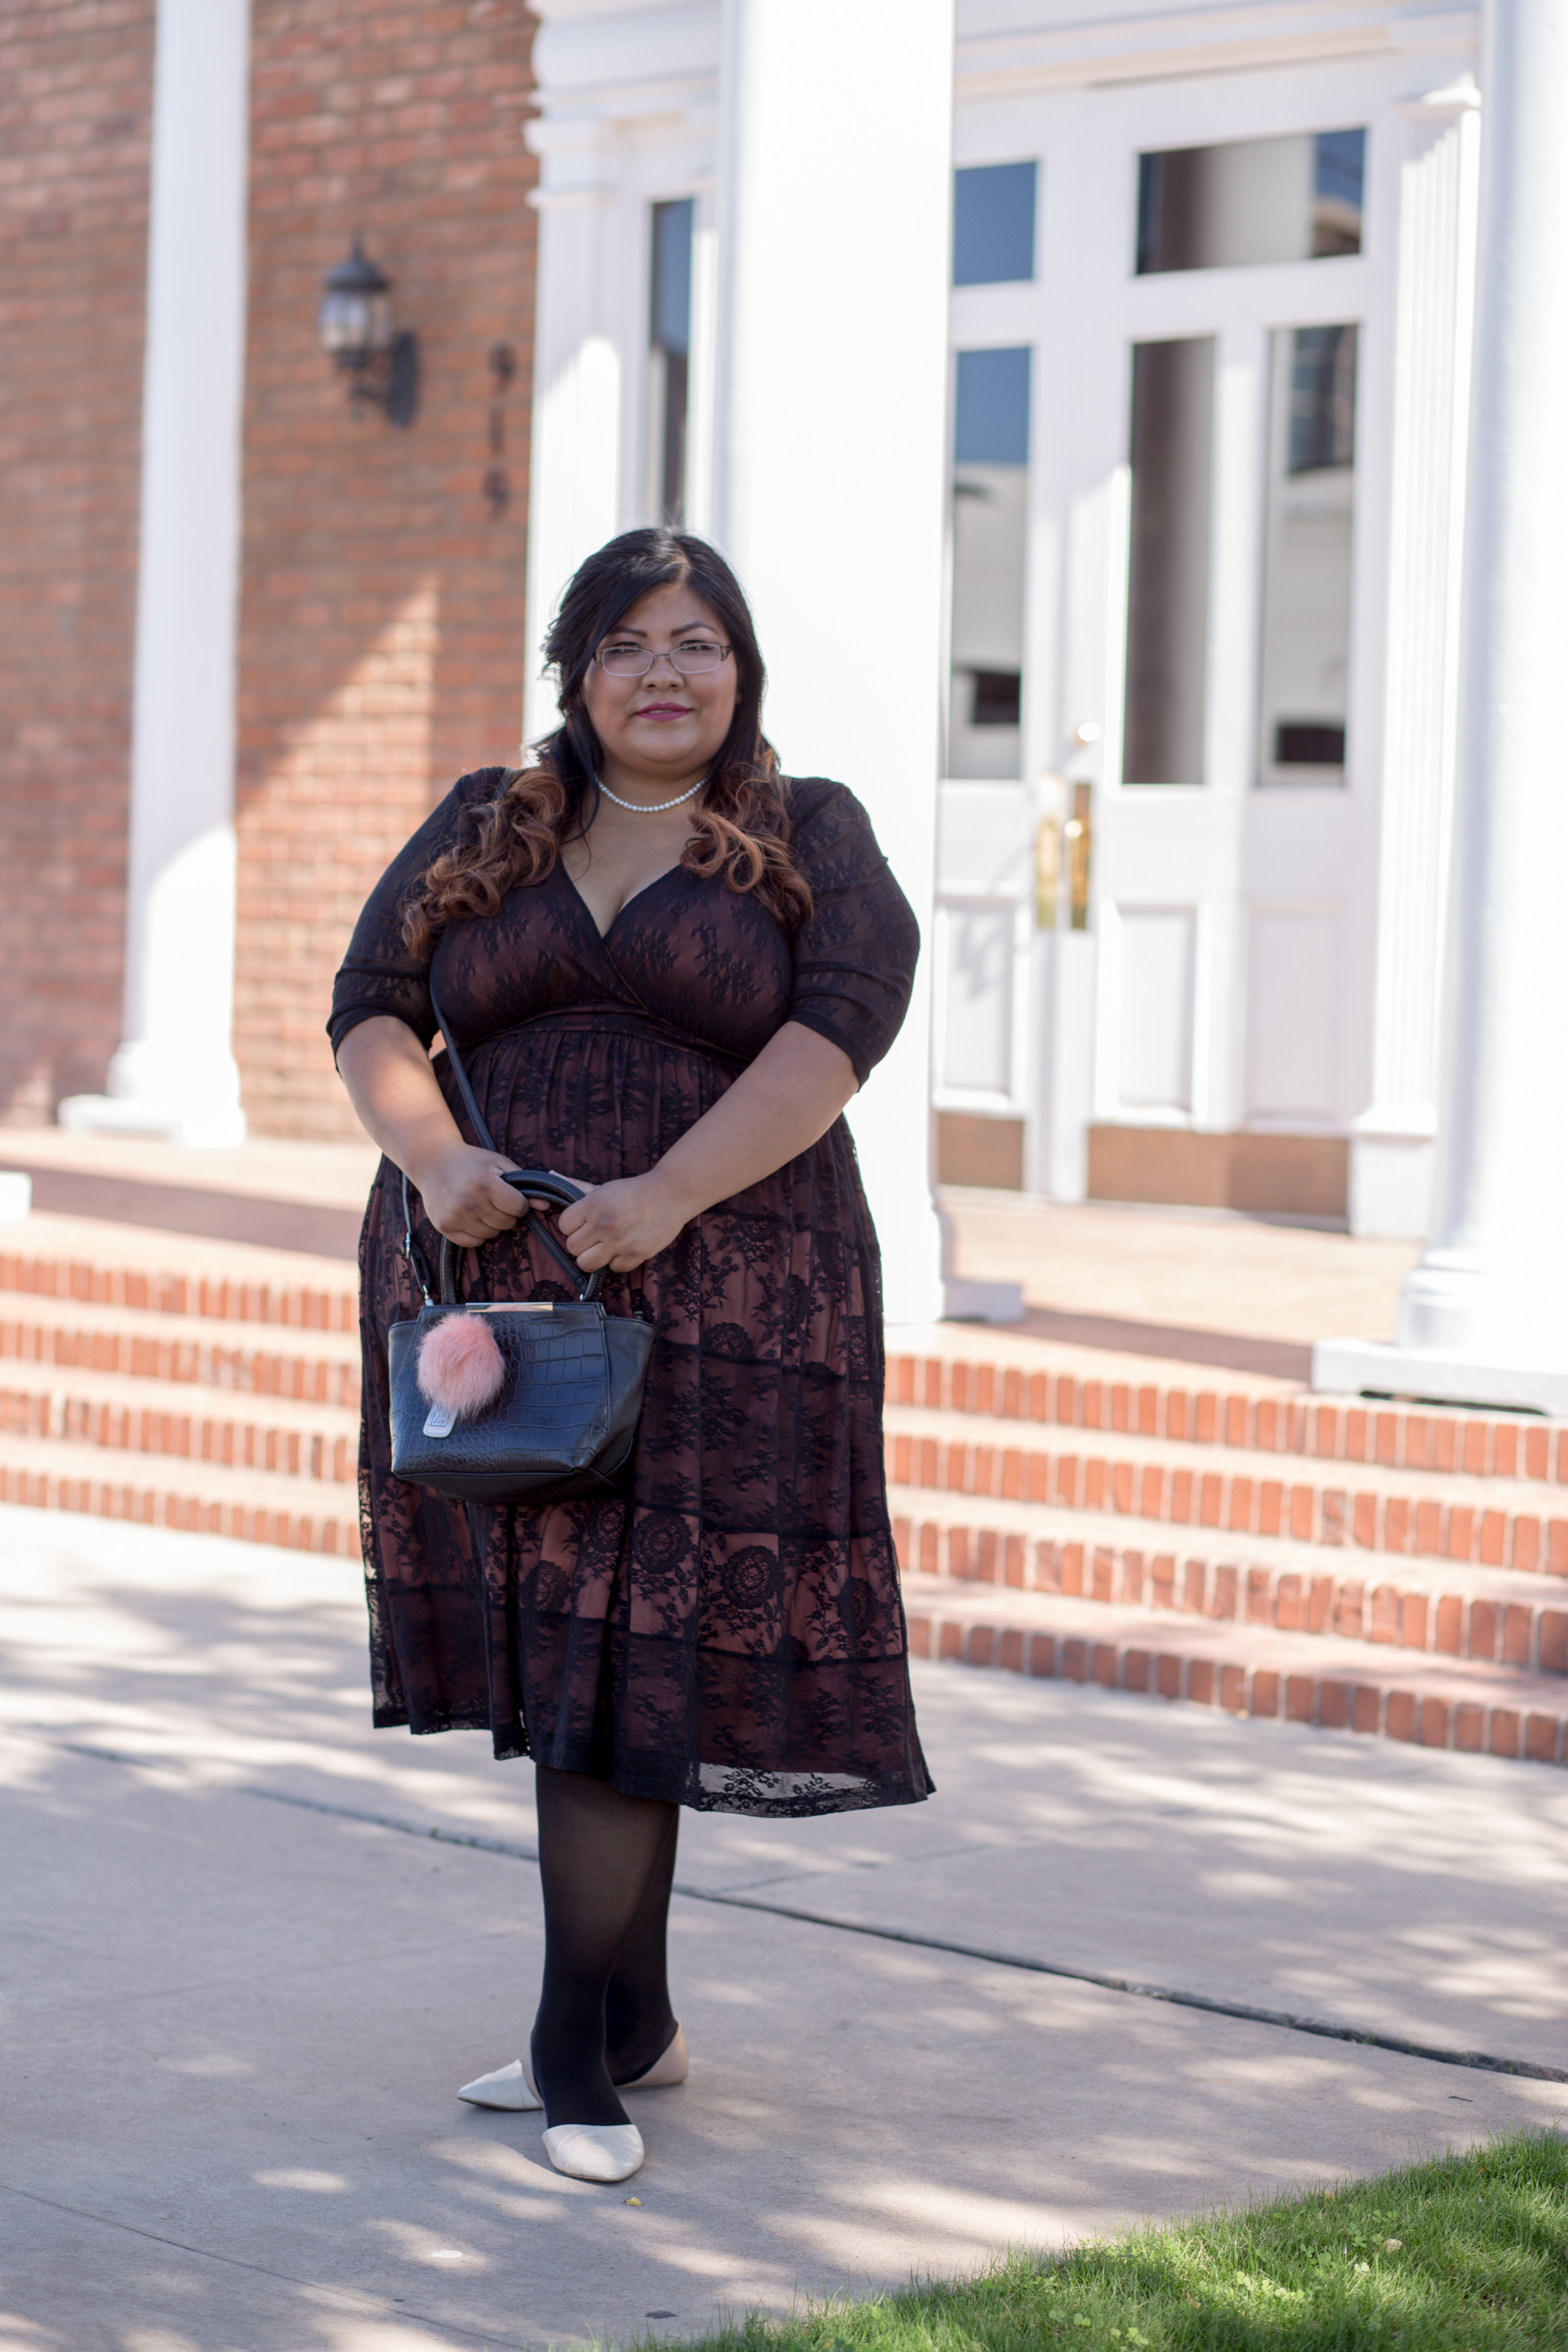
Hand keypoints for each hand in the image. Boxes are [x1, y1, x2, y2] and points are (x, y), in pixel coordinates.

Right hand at [407, 1143, 525, 1247]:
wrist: (433, 1162)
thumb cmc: (472, 1162)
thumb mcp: (499, 1164)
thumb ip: (524, 1184)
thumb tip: (546, 1205)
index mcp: (484, 1182)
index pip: (518, 1208)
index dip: (519, 1203)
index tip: (509, 1195)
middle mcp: (468, 1201)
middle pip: (506, 1223)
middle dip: (506, 1214)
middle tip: (493, 1200)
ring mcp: (454, 1216)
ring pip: (491, 1234)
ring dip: (491, 1224)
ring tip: (480, 1206)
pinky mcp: (444, 1227)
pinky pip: (474, 1242)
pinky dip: (477, 1233)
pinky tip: (470, 1216)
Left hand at [553, 1169, 690, 1272]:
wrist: (671, 1193)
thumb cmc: (634, 1191)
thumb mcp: (604, 1187)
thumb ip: (576, 1186)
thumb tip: (551, 1176)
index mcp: (593, 1204)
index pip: (563, 1226)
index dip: (572, 1226)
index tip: (583, 1224)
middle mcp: (604, 1223)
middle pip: (572, 1247)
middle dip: (582, 1243)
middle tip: (595, 1236)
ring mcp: (620, 1241)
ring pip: (586, 1264)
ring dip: (594, 1257)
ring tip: (605, 1247)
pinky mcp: (636, 1254)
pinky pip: (614, 1268)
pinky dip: (619, 1261)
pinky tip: (626, 1248)